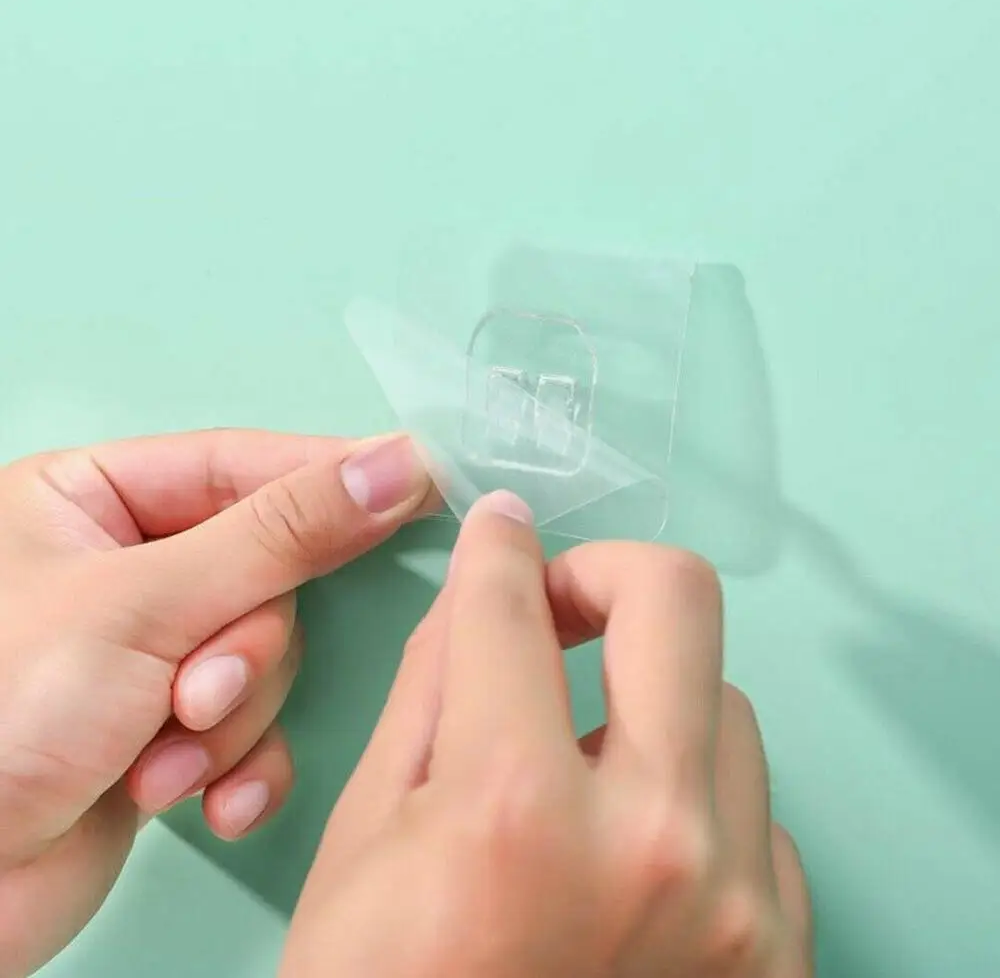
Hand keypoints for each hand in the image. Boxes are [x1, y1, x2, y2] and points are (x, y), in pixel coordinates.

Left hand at [0, 429, 431, 977]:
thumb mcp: (146, 605)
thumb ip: (283, 533)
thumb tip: (390, 468)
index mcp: (91, 501)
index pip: (243, 465)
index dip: (330, 477)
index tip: (418, 482)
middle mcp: (124, 568)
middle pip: (265, 574)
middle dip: (242, 651)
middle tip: (197, 694)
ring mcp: (149, 651)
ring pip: (263, 657)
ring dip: (228, 720)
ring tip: (163, 759)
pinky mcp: (168, 730)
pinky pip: (251, 726)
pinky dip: (234, 767)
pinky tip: (193, 801)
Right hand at [282, 491, 811, 977]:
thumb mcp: (366, 841)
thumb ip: (430, 691)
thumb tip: (481, 597)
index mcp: (514, 812)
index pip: (509, 606)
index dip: (497, 547)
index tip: (502, 531)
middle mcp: (650, 846)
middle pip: (676, 599)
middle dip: (605, 572)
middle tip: (561, 602)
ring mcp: (733, 905)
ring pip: (723, 704)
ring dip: (649, 700)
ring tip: (586, 759)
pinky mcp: (775, 951)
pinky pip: (751, 807)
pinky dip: (690, 798)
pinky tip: (630, 847)